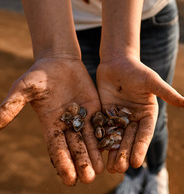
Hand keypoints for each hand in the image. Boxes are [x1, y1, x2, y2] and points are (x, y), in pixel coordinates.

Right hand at [0, 57, 103, 185]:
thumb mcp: (24, 88)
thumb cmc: (39, 75)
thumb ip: (12, 105)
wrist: (59, 61)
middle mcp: (67, 125)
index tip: (69, 179)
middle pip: (75, 147)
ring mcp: (82, 117)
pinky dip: (105, 136)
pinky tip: (112, 147)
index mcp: (50, 124)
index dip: (63, 163)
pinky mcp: (94, 108)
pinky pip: (100, 124)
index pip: (57, 148)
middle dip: (81, 163)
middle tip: (89, 179)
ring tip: (100, 170)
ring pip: (89, 139)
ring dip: (95, 154)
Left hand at [96, 56, 183, 172]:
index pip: (144, 134)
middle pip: (130, 140)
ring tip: (109, 168)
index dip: (140, 148)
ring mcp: (119, 119)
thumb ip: (168, 94)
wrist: (117, 62)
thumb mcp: (152, 82)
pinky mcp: (105, 116)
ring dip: (113, 153)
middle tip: (120, 169)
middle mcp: (134, 120)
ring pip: (116, 138)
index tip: (136, 162)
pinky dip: (101, 142)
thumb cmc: (137, 70)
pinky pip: (103, 130)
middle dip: (125, 154)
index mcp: (148, 115)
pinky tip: (97, 153)